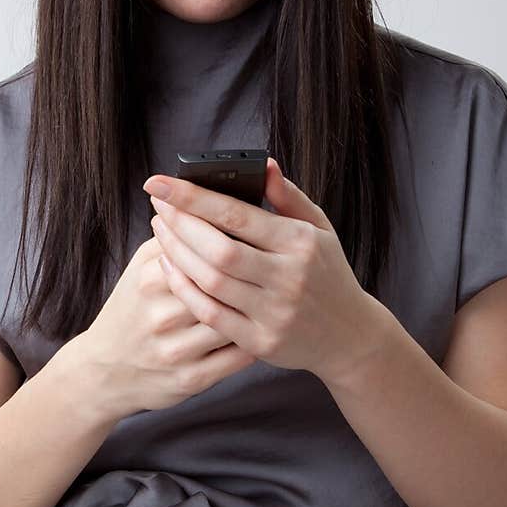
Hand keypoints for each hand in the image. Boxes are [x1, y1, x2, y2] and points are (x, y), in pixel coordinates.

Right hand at [80, 234, 257, 415]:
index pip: (203, 250)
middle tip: (273, 263)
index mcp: (151, 280)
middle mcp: (162, 316)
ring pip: (233, 321)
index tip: (256, 233)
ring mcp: (177, 350)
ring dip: (256, 307)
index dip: (234, 240)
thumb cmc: (132, 309)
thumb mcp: (140, 267)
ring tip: (272, 293)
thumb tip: (210, 202)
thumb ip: (173, 237)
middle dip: (250, 273)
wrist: (104, 371)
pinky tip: (262, 327)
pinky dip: (254, 341)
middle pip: (222, 285)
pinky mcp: (190, 379)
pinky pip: (236, 358)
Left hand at [143, 158, 389, 384]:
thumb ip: (289, 198)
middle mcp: (289, 278)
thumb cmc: (328, 273)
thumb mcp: (320, 229)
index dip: (193, 198)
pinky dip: (185, 289)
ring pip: (210, 281)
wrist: (350, 336)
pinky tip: (170, 268)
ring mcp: (274, 313)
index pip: (237, 214)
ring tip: (161, 230)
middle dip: (179, 224)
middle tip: (157, 206)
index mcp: (301, 243)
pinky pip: (211, 314)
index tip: (159, 183)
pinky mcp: (261, 342)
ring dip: (176, 254)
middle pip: (218, 249)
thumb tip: (263, 164)